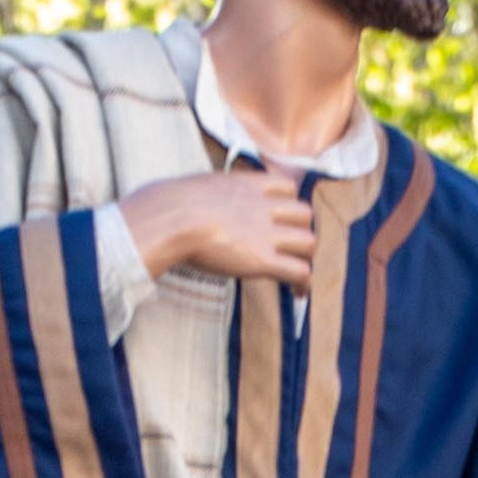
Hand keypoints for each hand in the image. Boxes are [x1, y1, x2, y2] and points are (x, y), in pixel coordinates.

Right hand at [115, 163, 321, 283]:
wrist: (170, 219)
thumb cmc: (168, 205)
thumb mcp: (195, 186)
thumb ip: (206, 193)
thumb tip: (180, 198)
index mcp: (248, 184)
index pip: (286, 185)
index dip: (287, 202)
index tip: (282, 217)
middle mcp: (264, 206)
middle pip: (304, 213)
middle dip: (300, 229)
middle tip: (290, 247)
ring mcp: (266, 233)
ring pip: (309, 242)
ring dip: (304, 256)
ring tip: (295, 272)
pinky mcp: (262, 260)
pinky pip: (299, 271)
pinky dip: (303, 284)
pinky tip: (297, 293)